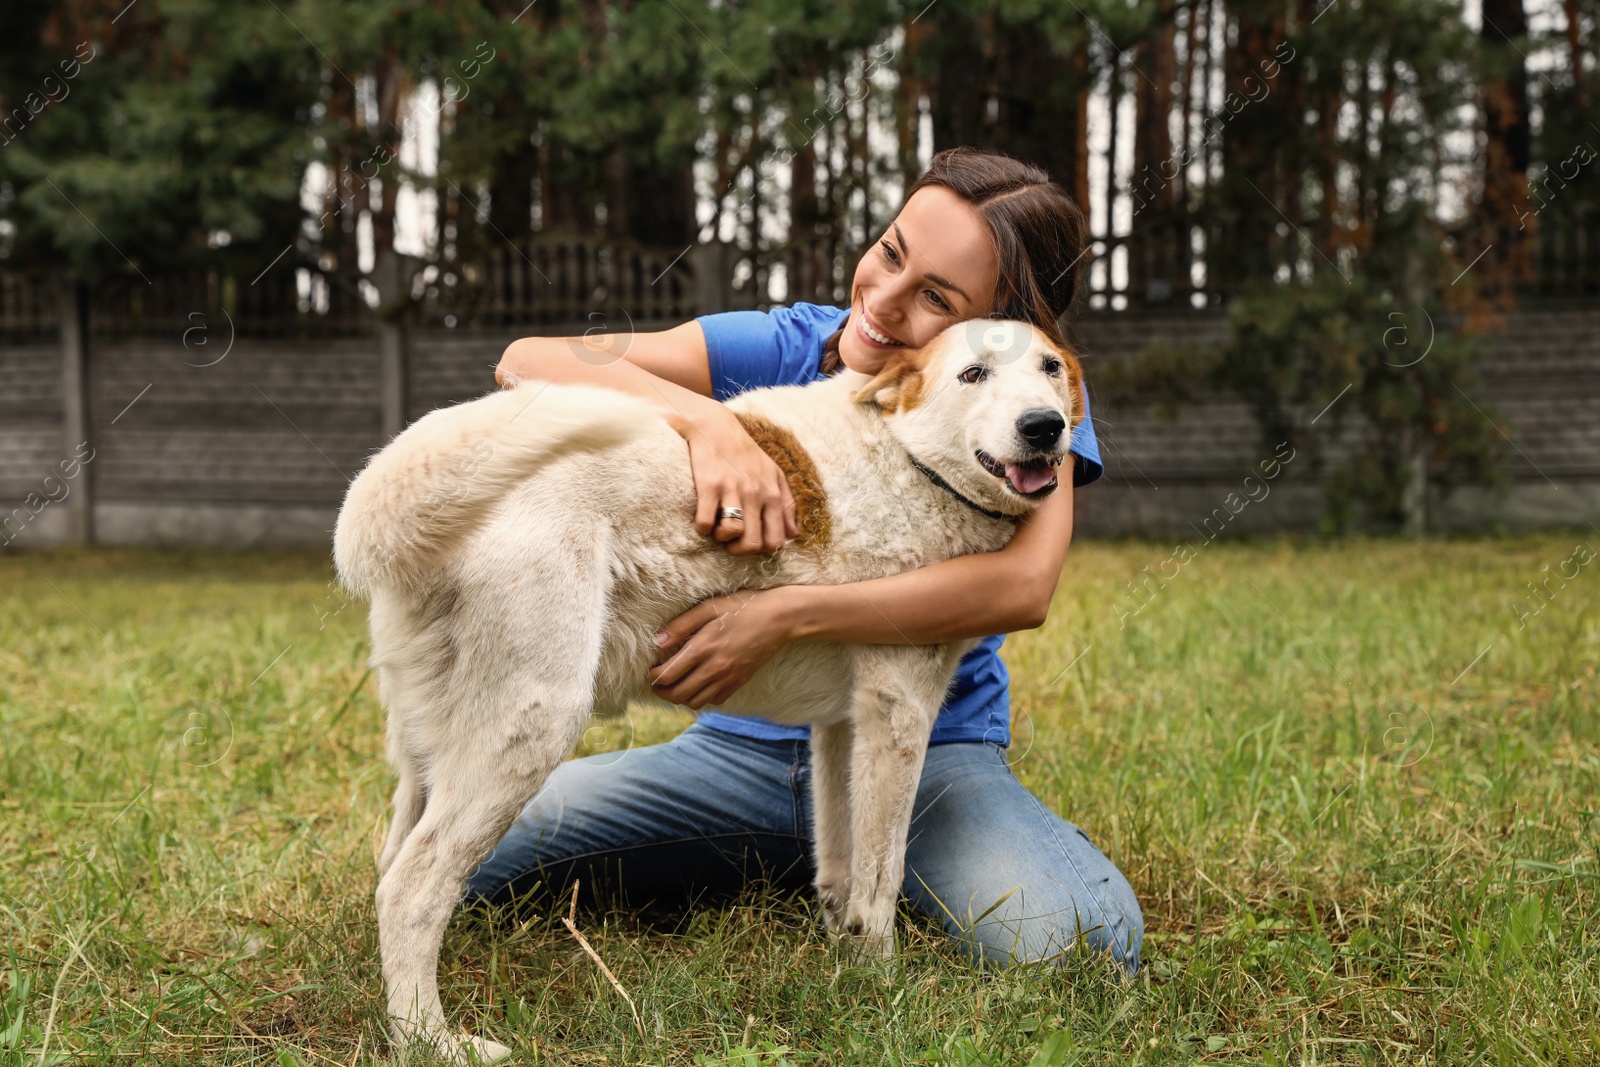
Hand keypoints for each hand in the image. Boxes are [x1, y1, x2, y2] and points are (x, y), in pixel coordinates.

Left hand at [647, 589, 794, 708]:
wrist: (780, 618)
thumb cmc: (743, 607)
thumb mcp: (710, 607)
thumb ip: (681, 625)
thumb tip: (657, 641)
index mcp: (703, 648)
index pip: (668, 674)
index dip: (653, 676)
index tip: (650, 669)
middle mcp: (714, 668)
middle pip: (678, 694)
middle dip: (662, 691)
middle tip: (657, 682)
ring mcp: (728, 678)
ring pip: (695, 702)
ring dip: (680, 697)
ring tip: (676, 684)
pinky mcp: (739, 682)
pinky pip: (715, 701)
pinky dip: (702, 698)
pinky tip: (699, 684)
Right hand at [680, 410, 797, 554]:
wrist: (716, 427)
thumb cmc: (746, 454)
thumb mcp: (774, 474)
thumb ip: (787, 504)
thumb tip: (794, 534)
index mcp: (773, 494)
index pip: (776, 540)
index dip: (761, 550)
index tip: (749, 541)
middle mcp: (755, 493)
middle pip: (753, 543)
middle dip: (739, 549)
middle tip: (730, 542)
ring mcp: (732, 489)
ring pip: (731, 532)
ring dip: (721, 538)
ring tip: (717, 529)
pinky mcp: (709, 485)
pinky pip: (706, 521)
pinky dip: (702, 528)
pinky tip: (703, 520)